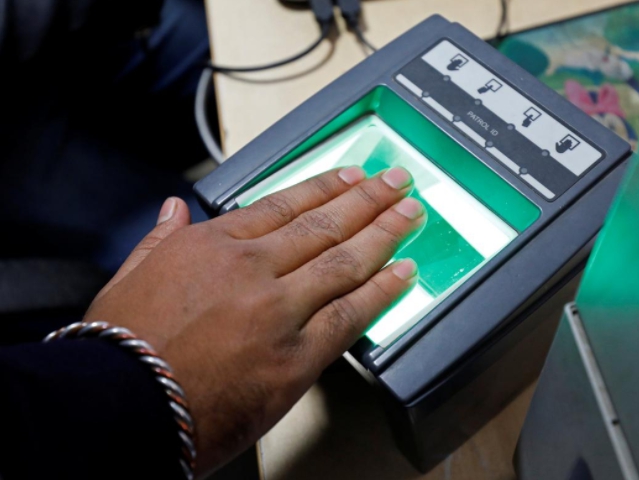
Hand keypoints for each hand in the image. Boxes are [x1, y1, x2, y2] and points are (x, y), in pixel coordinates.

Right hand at [85, 166, 425, 474]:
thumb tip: (172, 210)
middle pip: (324, 225)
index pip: (283, 205)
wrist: (120, 407)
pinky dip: (382, 291)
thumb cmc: (122, 348)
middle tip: (396, 182)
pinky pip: (349, 316)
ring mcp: (278, 311)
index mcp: (213, 245)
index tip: (351, 177)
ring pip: (344, 261)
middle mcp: (251, 268)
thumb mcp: (128, 277)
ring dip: (384, 233)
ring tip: (410, 214)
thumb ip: (159, 239)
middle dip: (367, 200)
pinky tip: (404, 272)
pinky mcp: (296, 357)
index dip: (324, 187)